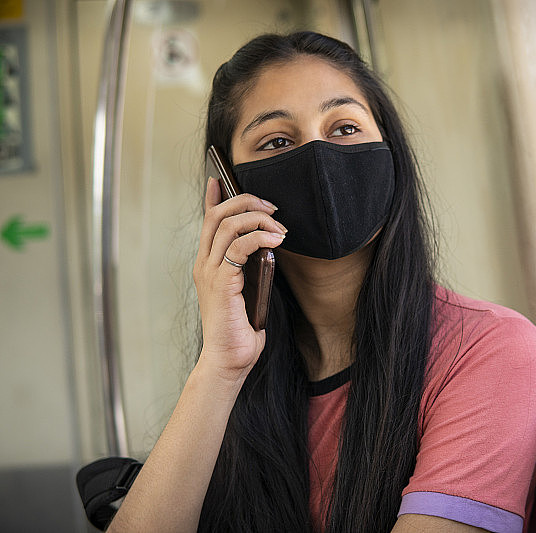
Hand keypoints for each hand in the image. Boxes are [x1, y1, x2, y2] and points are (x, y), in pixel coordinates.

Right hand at [192, 177, 286, 381]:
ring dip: (259, 218)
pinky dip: (260, 237)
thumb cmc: (241, 328)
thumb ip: (251, 266)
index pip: (206, 221)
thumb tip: (269, 244)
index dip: (212, 197)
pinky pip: (239, 246)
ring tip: (280, 228)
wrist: (230, 358)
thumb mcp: (248, 289)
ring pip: (228, 224)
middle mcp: (204, 263)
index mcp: (208, 263)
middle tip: (272, 207)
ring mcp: (210, 272)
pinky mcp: (222, 282)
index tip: (220, 178)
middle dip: (245, 201)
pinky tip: (277, 241)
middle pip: (217, 214)